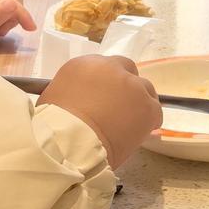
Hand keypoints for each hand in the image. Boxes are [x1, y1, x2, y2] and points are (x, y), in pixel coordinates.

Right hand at [37, 55, 161, 169]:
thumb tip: (79, 101)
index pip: (106, 67)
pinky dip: (149, 122)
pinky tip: (137, 133)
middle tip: (120, 110)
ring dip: (138, 104)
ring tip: (128, 125)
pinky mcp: (147, 106)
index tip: (106, 98)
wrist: (70, 143)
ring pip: (144, 90)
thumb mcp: (54, 98)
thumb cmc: (53, 127)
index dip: (108, 83)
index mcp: (85, 64)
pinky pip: (155, 112)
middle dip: (126, 89)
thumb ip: (73, 91)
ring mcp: (132, 85)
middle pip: (128, 72)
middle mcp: (112, 68)